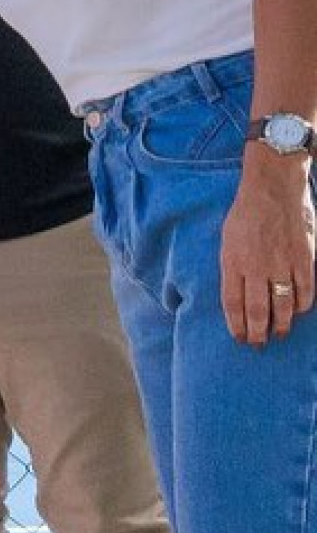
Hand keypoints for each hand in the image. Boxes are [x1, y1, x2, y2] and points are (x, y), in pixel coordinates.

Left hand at [219, 160, 315, 343]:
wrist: (273, 187)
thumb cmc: (245, 213)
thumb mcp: (227, 240)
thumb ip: (232, 267)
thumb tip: (236, 293)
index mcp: (233, 262)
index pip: (233, 304)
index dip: (236, 325)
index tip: (238, 338)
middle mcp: (257, 267)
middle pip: (257, 310)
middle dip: (257, 332)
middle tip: (258, 344)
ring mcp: (282, 263)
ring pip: (283, 305)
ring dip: (281, 324)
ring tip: (278, 334)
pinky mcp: (304, 258)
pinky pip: (305, 290)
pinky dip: (302, 305)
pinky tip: (298, 312)